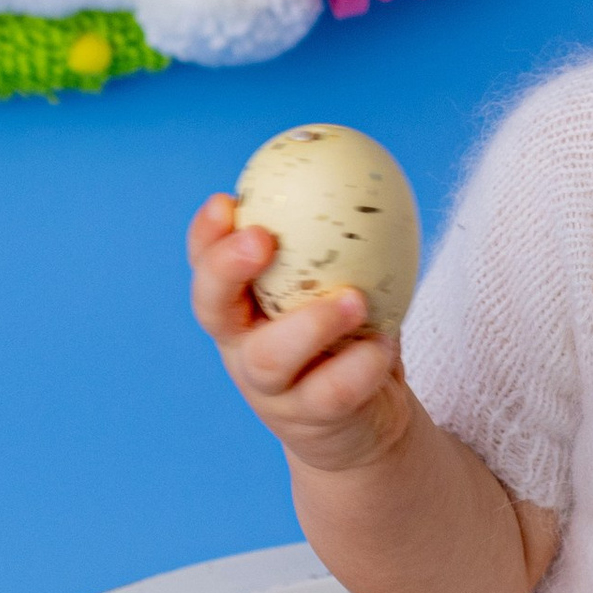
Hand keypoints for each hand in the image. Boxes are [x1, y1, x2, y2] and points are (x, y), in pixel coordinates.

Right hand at [187, 196, 405, 474]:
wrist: (366, 423)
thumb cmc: (349, 336)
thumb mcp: (341, 282)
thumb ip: (342, 239)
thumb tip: (367, 169)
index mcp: (241, 305)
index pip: (205, 264)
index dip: (206, 236)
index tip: (225, 200)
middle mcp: (243, 345)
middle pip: (211, 308)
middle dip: (226, 269)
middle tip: (261, 238)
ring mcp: (272, 389)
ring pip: (268, 358)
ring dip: (309, 323)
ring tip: (353, 298)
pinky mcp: (310, 421)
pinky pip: (331, 391)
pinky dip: (361, 365)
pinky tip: (386, 341)